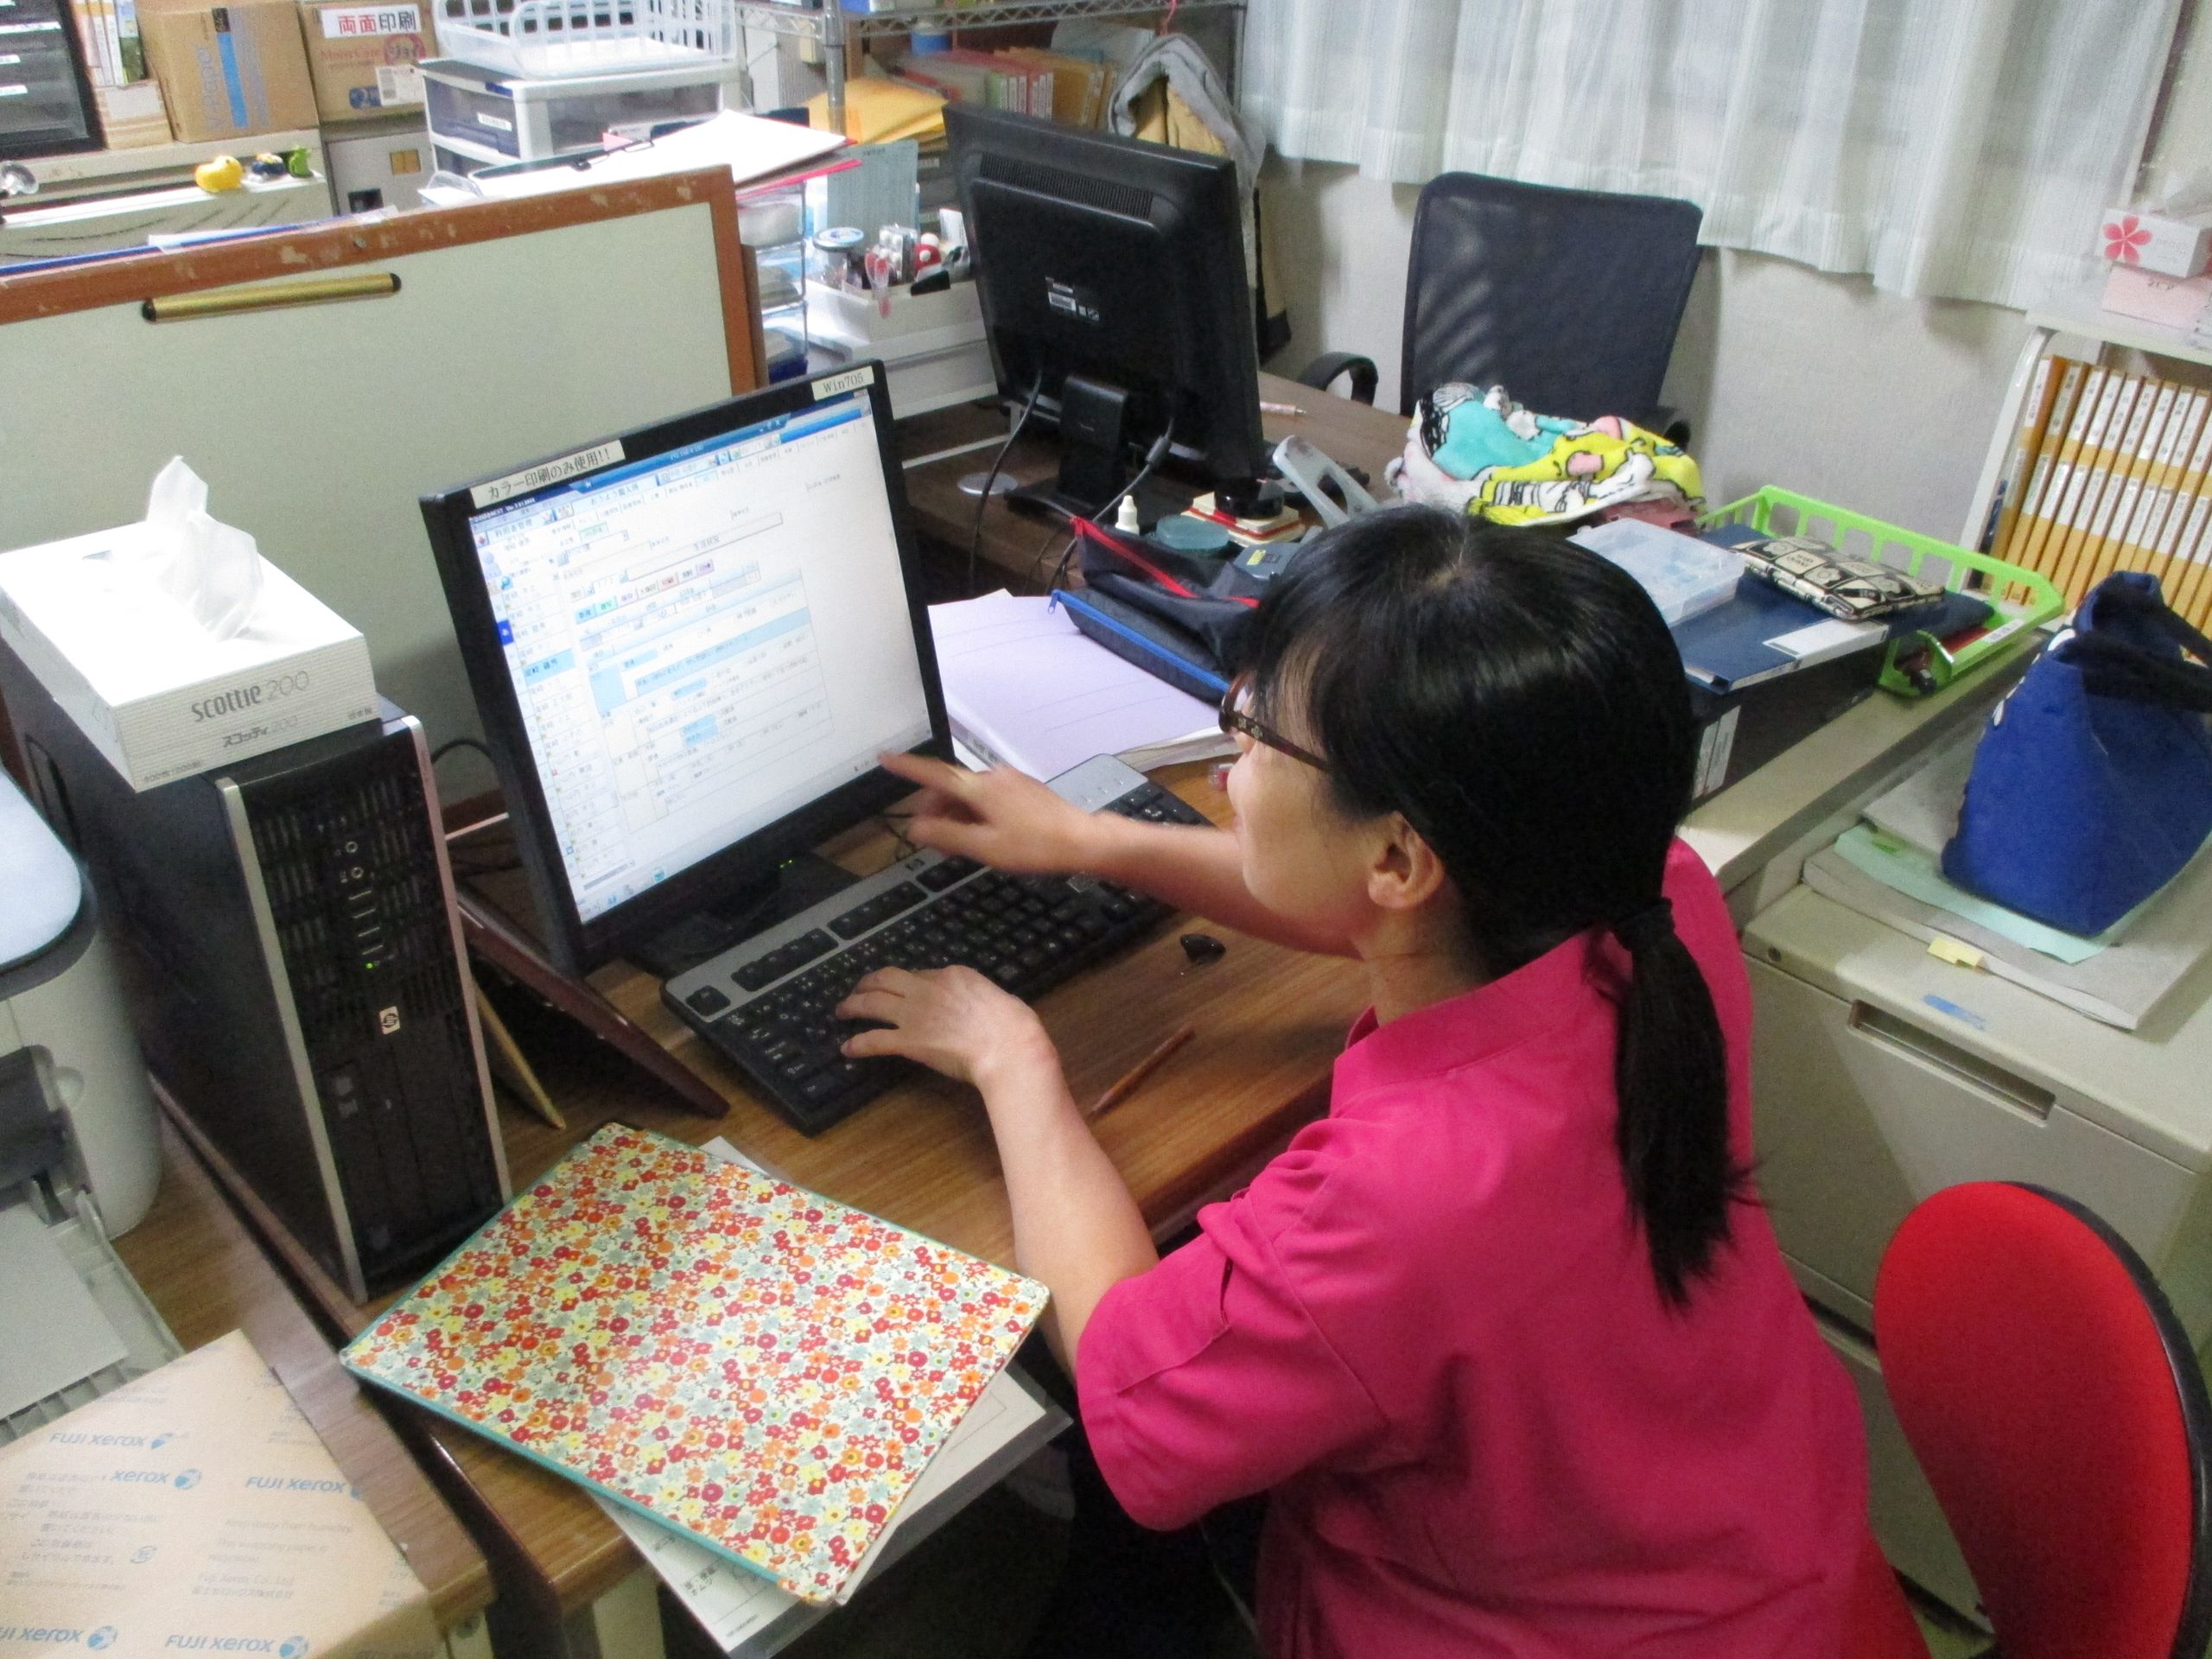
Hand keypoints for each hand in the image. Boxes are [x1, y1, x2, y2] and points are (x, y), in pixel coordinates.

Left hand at [837, 965, 1060, 1090]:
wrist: (1006, 1044)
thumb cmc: (1012, 1024)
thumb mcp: (996, 997)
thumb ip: (978, 998)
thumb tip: (977, 1006)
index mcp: (952, 974)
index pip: (920, 974)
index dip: (906, 982)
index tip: (900, 989)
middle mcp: (927, 988)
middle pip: (887, 978)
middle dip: (867, 982)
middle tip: (857, 989)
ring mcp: (915, 1014)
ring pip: (872, 1002)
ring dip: (852, 1005)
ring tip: (841, 1010)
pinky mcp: (909, 1040)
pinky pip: (874, 1040)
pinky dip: (857, 1044)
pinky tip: (846, 1049)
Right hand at [878, 751, 1103, 875]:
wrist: (1081, 840)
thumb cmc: (1037, 845)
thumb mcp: (984, 847)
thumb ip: (946, 835)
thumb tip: (916, 829)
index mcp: (980, 788)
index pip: (933, 773)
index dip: (907, 767)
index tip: (887, 758)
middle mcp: (994, 777)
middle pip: (950, 786)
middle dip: (935, 809)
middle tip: (932, 839)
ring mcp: (1010, 781)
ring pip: (969, 794)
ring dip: (956, 814)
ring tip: (959, 843)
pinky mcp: (1022, 790)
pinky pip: (987, 796)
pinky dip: (975, 812)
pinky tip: (982, 834)